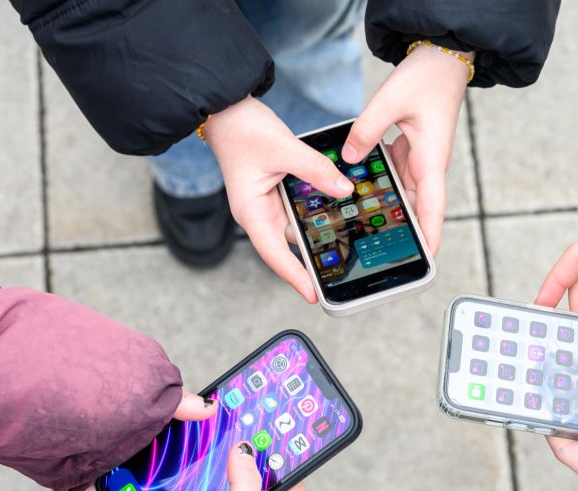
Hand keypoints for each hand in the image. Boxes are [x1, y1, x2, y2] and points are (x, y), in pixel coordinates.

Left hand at [75, 390, 217, 490]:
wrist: (42, 396)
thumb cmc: (97, 388)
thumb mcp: (148, 398)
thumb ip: (179, 404)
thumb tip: (211, 408)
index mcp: (138, 415)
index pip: (166, 434)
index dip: (183, 450)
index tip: (199, 469)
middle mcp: (120, 435)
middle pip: (144, 464)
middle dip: (158, 486)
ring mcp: (98, 453)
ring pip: (120, 485)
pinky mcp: (77, 469)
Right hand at [203, 97, 354, 302]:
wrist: (227, 108)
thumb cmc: (242, 130)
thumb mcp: (284, 148)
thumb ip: (315, 170)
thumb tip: (344, 188)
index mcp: (251, 212)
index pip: (274, 252)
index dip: (294, 275)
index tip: (312, 294)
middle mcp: (259, 213)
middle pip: (290, 244)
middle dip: (314, 257)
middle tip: (342, 270)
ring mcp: (269, 204)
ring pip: (299, 225)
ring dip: (320, 229)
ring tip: (349, 240)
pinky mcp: (278, 192)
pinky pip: (301, 207)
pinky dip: (318, 208)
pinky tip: (339, 209)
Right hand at [208, 442, 303, 490]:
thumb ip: (245, 484)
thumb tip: (245, 450)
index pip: (291, 482)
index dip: (284, 457)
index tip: (272, 433)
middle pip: (255, 487)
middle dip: (244, 464)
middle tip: (234, 437)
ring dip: (214, 482)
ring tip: (204, 456)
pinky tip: (181, 488)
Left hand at [342, 42, 471, 253]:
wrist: (442, 56)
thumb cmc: (427, 77)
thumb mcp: (390, 100)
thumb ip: (366, 130)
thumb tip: (350, 158)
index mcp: (431, 159)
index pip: (432, 208)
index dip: (429, 236)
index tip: (426, 261)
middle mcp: (428, 165)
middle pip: (415, 208)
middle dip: (401, 231)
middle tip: (380, 255)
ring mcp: (419, 159)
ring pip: (402, 192)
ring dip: (386, 208)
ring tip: (362, 229)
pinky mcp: (411, 150)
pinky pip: (394, 174)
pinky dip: (380, 184)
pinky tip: (359, 190)